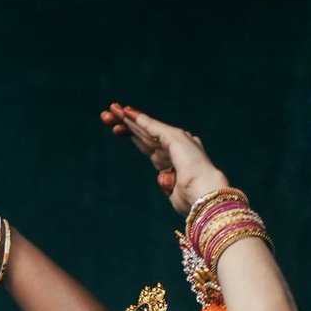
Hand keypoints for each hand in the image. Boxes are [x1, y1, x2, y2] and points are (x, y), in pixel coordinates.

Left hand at [100, 105, 229, 217]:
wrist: (204, 196)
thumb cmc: (192, 200)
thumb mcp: (174, 193)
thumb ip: (168, 184)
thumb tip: (162, 178)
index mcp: (173, 160)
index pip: (148, 144)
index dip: (132, 135)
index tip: (115, 130)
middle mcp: (175, 146)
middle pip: (144, 133)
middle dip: (125, 124)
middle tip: (106, 115)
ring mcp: (176, 140)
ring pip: (146, 128)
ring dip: (128, 118)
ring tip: (111, 110)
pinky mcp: (175, 138)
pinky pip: (153, 127)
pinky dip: (140, 120)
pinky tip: (126, 112)